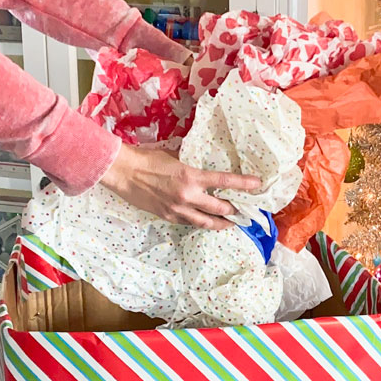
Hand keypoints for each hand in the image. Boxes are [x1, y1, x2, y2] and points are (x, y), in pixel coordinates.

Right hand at [100, 144, 260, 229]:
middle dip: (235, 210)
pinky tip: (207, 223)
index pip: (225, 181)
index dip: (244, 184)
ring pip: (207, 223)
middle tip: (245, 211)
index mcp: (191, 176)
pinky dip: (201, 223)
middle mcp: (188, 195)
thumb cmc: (147, 159)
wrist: (122, 171)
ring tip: (231, 224)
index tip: (258, 185)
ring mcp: (178, 209)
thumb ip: (191, 165)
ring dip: (222, 224)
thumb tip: (203, 165)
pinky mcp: (169, 217)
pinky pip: (191, 223)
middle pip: (221, 208)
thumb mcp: (174, 156)